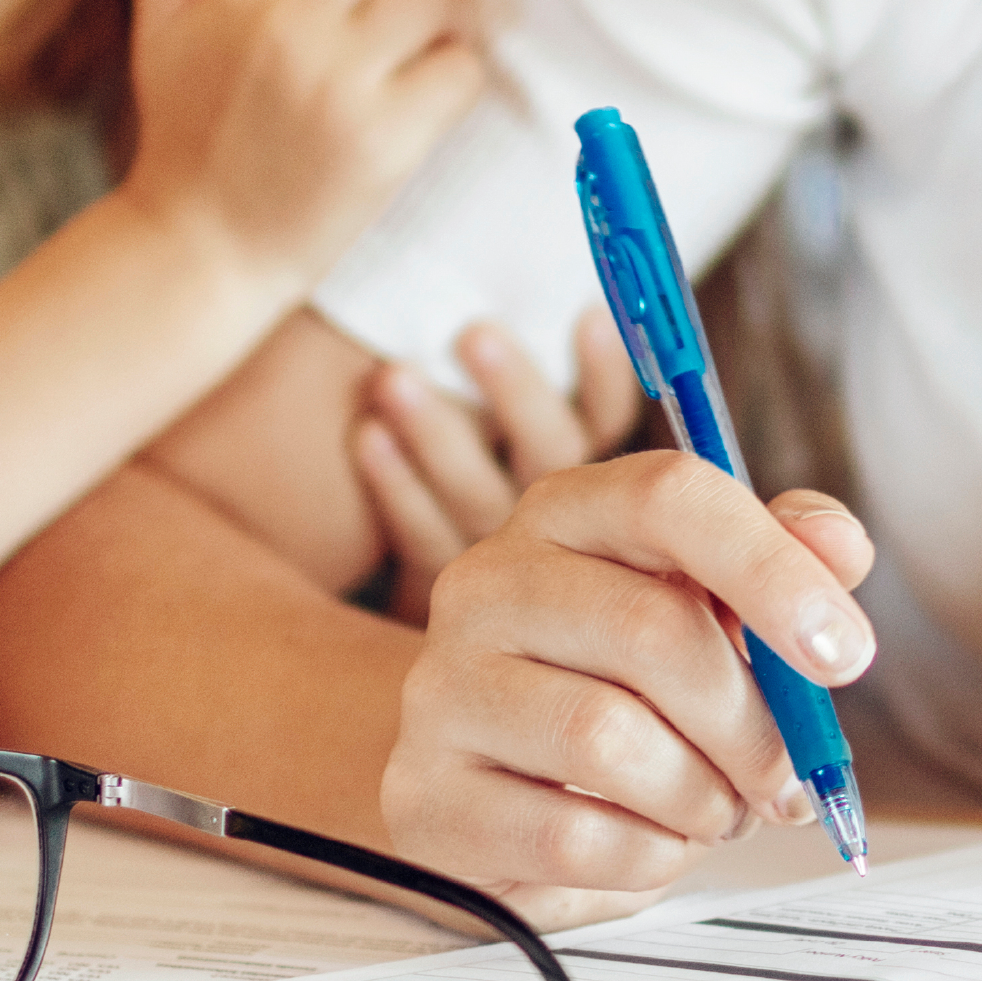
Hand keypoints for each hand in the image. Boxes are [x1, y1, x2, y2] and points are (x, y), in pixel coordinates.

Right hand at [105, 0, 484, 288]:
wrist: (198, 253)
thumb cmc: (185, 140)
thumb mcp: (160, 34)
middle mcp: (286, 28)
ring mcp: (336, 85)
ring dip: (454, 8)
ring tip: (439, 38)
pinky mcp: (383, 142)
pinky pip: (460, 68)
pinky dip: (461, 74)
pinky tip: (436, 93)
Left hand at [351, 316, 649, 625]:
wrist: (501, 672)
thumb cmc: (534, 544)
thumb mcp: (560, 471)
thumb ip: (574, 418)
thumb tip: (592, 309)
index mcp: (610, 494)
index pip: (612, 425)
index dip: (604, 373)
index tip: (589, 316)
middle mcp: (566, 534)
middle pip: (548, 458)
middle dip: (512, 390)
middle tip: (474, 334)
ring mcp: (505, 567)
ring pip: (479, 497)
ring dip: (437, 433)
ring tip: (393, 378)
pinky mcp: (450, 599)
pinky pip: (425, 538)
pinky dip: (396, 488)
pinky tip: (369, 439)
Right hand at [383, 455, 878, 913]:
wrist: (496, 780)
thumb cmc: (625, 685)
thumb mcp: (709, 610)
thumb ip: (783, 562)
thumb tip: (839, 543)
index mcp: (567, 512)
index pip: (669, 496)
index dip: (772, 570)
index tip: (846, 655)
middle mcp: (487, 583)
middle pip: (653, 632)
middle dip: (754, 726)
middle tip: (789, 780)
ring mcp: (443, 689)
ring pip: (610, 740)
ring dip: (703, 797)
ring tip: (716, 809)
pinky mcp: (426, 797)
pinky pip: (572, 836)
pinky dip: (650, 856)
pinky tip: (656, 842)